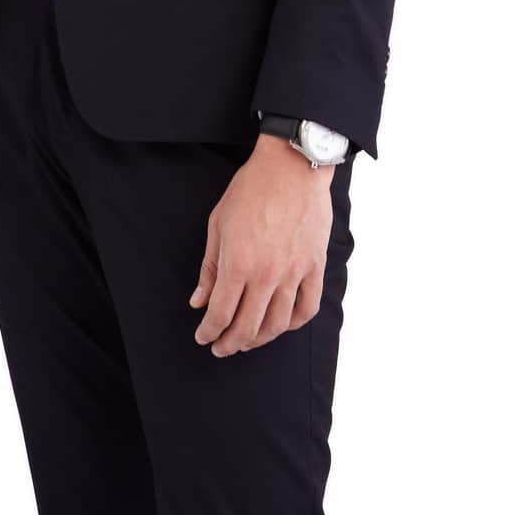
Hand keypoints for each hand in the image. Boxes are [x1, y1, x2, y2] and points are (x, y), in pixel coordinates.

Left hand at [189, 134, 333, 357]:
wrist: (291, 166)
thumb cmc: (251, 189)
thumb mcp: (218, 224)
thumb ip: (209, 267)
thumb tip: (198, 300)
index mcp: (238, 263)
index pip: (221, 313)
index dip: (209, 331)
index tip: (203, 337)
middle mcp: (267, 274)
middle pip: (248, 326)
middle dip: (230, 343)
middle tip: (222, 348)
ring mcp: (295, 272)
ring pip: (278, 324)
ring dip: (260, 339)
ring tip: (248, 341)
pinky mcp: (315, 266)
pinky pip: (308, 308)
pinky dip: (294, 323)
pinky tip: (282, 324)